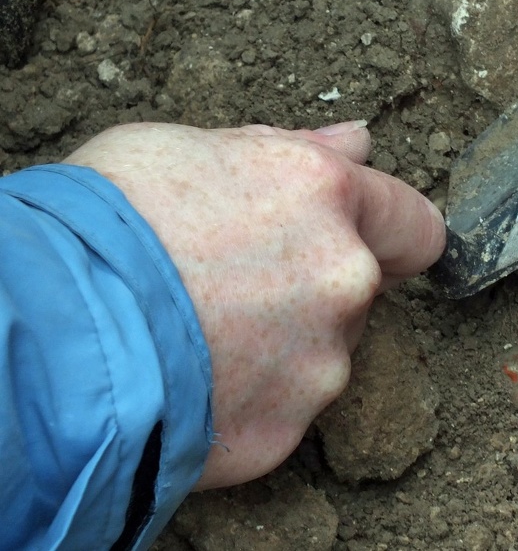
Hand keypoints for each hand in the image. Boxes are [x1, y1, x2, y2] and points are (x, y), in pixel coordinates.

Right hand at [65, 122, 445, 488]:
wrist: (51, 325)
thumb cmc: (108, 218)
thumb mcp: (192, 148)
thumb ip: (292, 151)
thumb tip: (357, 142)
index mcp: (328, 197)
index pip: (414, 223)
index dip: (391, 232)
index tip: (368, 241)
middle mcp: (345, 279)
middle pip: (360, 288)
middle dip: (314, 285)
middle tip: (234, 282)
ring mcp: (321, 362)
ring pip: (322, 352)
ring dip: (282, 344)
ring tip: (198, 333)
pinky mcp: (285, 429)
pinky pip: (280, 409)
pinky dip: (247, 398)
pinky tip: (190, 379)